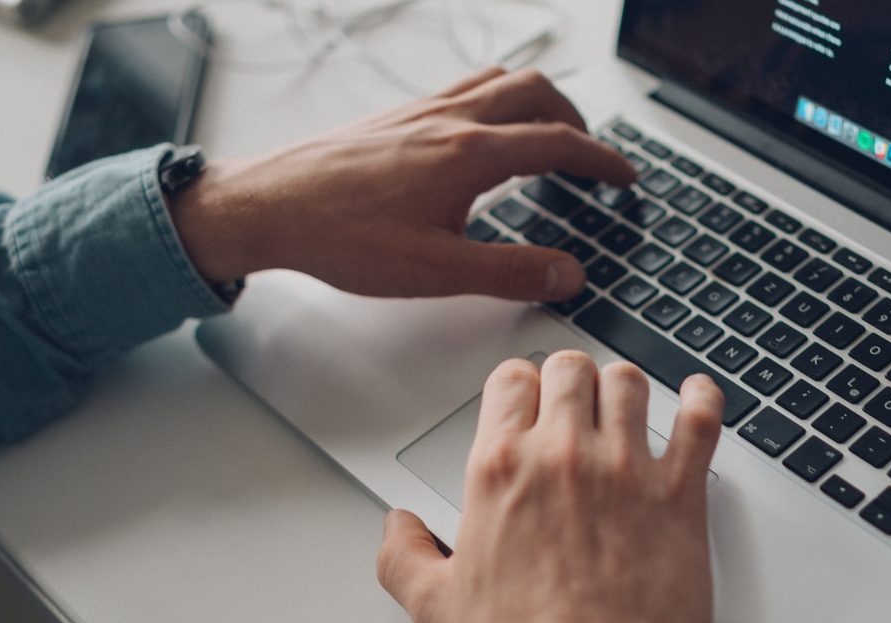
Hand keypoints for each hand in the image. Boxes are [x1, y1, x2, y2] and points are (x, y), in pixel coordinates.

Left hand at [168, 67, 634, 301]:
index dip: (602, 160)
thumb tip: (567, 273)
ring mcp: (421, 111)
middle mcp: (449, 119)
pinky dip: (496, 100)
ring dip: (538, 101)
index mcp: (469, 155)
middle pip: (536, 93)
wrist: (266, 208)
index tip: (624, 177)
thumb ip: (510, 272)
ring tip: (549, 134)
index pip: (557, 143)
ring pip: (499, 81)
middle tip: (591, 155)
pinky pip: (464, 88)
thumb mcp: (436, 272)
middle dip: (576, 119)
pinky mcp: (396, 116)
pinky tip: (482, 135)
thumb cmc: (339, 237)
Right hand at [376, 352, 725, 622]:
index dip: (519, 386)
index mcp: (502, 470)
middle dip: (570, 380)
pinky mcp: (681, 493)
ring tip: (624, 405)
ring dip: (624, 388)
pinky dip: (701, 399)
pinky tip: (695, 397)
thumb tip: (398, 527)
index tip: (526, 398)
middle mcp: (564, 456)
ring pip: (629, 383)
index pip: (511, 381)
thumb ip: (404, 556)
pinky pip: (700, 420)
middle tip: (574, 402)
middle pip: (571, 370)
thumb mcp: (436, 608)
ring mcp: (627, 469)